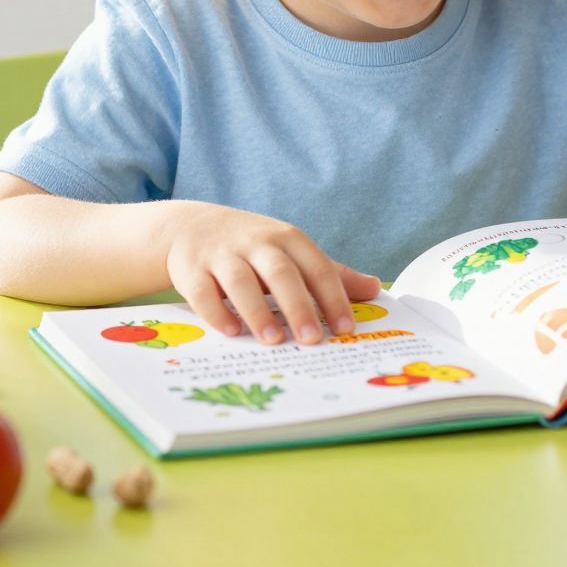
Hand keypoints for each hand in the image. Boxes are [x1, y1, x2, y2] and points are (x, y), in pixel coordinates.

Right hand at [163, 204, 381, 345]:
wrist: (191, 227)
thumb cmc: (253, 247)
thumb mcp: (292, 252)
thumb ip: (331, 273)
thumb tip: (375, 289)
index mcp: (288, 239)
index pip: (318, 267)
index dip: (333, 297)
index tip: (346, 328)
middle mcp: (256, 243)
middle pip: (281, 272)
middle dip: (298, 305)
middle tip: (312, 339)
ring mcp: (221, 255)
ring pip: (240, 281)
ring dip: (257, 310)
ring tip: (273, 340)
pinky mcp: (191, 269)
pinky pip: (202, 291)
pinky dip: (216, 311)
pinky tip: (231, 332)